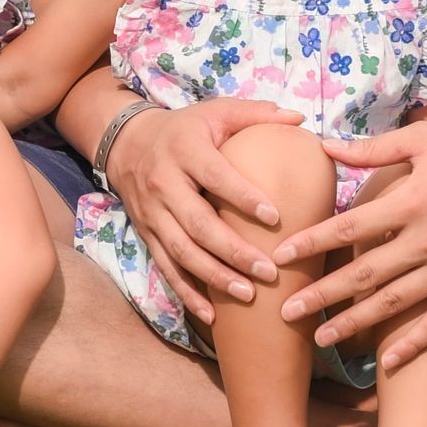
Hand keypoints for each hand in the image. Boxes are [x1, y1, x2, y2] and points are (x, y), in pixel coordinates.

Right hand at [104, 98, 301, 322]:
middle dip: (233, 251)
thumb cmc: (185, 129)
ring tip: (248, 294)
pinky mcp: (147, 234)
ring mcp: (153, 213)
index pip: (214, 176)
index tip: (275, 216)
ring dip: (214, 276)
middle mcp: (164, 183)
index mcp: (185, 150)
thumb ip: (256, 114)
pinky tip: (211, 315)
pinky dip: (187, 293)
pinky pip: (166, 268)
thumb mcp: (216, 112)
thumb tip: (298, 117)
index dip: (242, 197)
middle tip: (269, 271)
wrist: (128, 143)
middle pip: (198, 223)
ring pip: (181, 251)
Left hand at [275, 122, 426, 370]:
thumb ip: (374, 148)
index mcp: (414, 201)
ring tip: (320, 339)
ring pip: (396, 303)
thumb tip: (325, 145)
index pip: (350, 226)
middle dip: (322, 295)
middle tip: (284, 313)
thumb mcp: (425, 141)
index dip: (312, 242)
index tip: (279, 257)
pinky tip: (387, 362)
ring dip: (356, 322)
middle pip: (366, 273)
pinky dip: (414, 344)